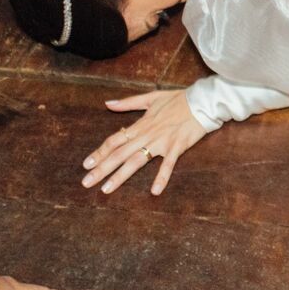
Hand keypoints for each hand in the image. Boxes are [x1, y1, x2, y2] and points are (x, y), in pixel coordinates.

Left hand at [82, 89, 208, 196]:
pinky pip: (168, 165)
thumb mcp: (151, 98)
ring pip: (136, 161)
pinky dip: (162, 177)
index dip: (99, 152)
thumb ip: (128, 103)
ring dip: (120, 176)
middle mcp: (147, 134)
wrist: (202, 101)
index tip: (86, 164)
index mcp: (140, 124)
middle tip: (86, 182)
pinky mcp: (177, 147)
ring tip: (106, 189)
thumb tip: (108, 103)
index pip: (115, 140)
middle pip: (119, 153)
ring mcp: (161, 142)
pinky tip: (155, 192)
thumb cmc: (178, 99)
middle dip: (102, 168)